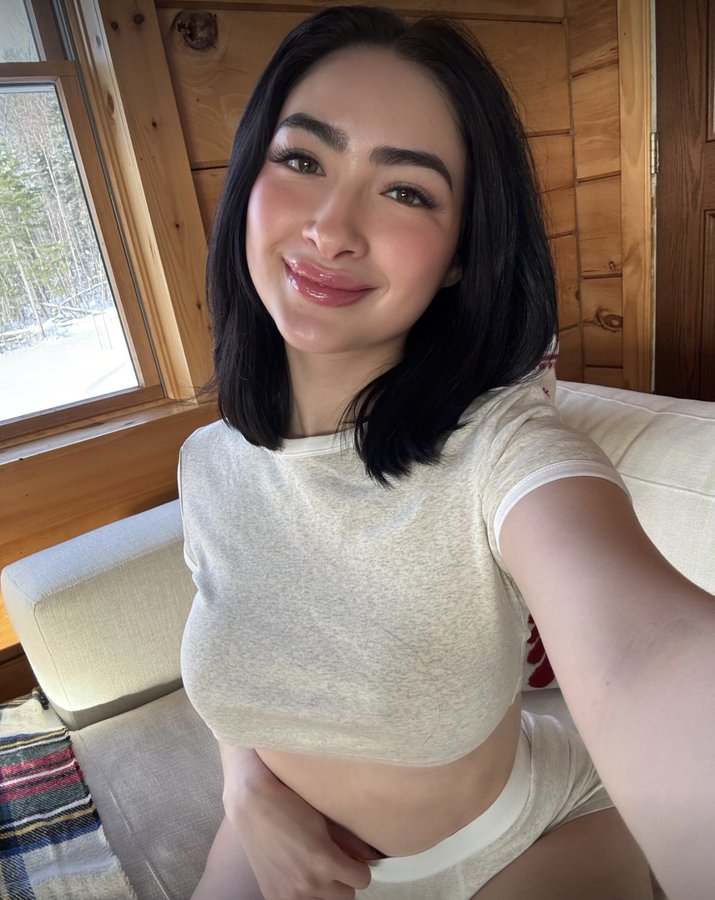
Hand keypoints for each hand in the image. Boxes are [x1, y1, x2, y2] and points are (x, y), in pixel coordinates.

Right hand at [224, 751, 379, 899]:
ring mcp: (289, 894)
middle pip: (347, 896)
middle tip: (331, 861)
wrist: (252, 806)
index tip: (350, 858)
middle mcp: (309, 883)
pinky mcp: (274, 897)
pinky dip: (304, 893)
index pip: (362, 880)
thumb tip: (370, 856)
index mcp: (325, 862)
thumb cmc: (290, 806)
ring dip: (325, 889)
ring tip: (314, 867)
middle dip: (343, 879)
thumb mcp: (324, 821)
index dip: (358, 867)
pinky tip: (298, 873)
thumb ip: (349, 843)